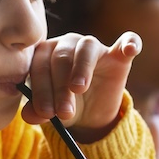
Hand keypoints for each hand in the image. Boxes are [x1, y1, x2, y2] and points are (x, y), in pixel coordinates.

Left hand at [21, 31, 140, 141]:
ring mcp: (93, 47)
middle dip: (60, 88)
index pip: (39, 66)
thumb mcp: (50, 112)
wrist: (89, 114)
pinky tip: (130, 49)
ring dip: (82, 68)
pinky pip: (126, 42)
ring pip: (86, 48)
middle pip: (61, 58)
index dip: (41, 89)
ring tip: (78, 89)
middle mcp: (67, 43)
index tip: (45, 112)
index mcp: (45, 53)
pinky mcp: (118, 55)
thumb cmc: (63, 104)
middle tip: (63, 112)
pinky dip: (130, 42)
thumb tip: (28, 116)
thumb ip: (38, 111)